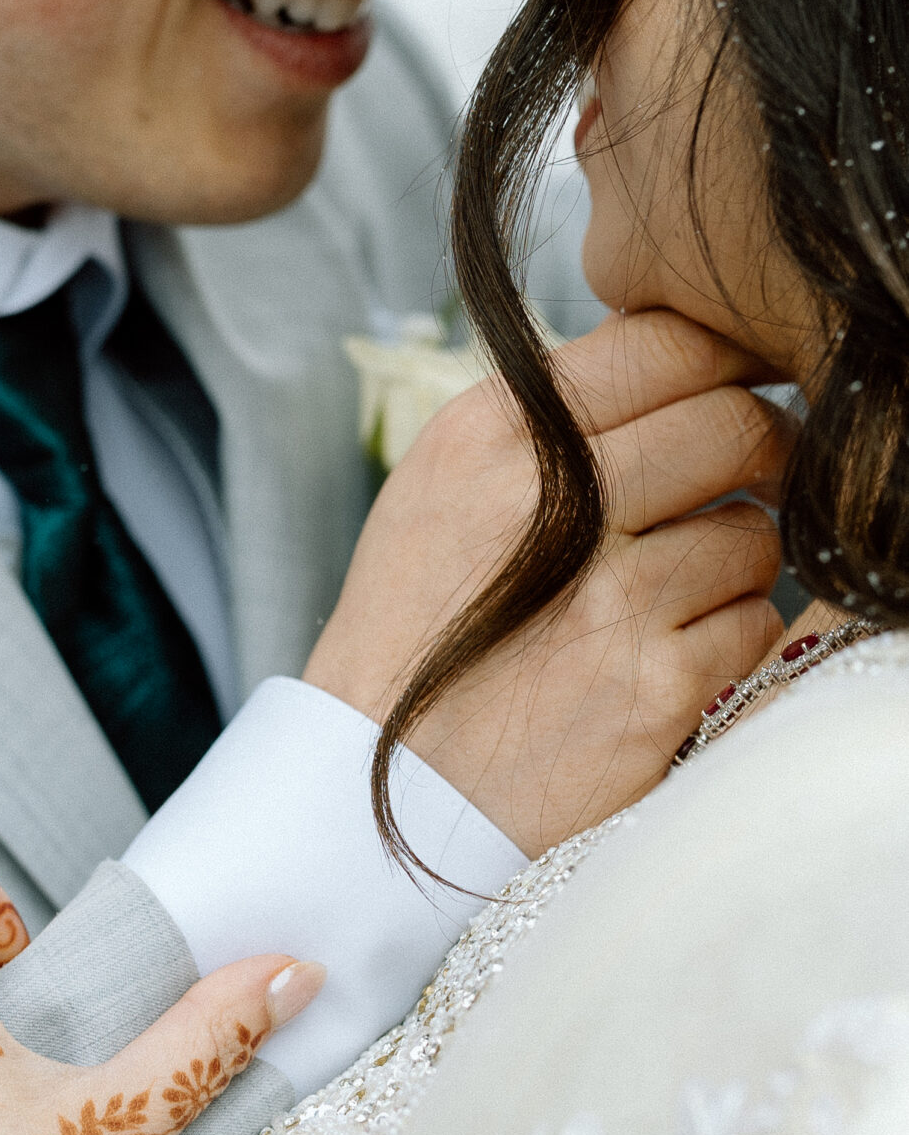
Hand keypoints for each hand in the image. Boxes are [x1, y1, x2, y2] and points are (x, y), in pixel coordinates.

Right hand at [306, 310, 793, 851]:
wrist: (374, 791)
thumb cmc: (413, 637)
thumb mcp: (440, 492)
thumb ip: (544, 421)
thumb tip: (677, 360)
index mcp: (495, 438)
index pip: (669, 343)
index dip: (727, 360)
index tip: (736, 387)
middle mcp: (557, 505)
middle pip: (734, 425)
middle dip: (759, 449)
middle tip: (751, 475)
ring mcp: (614, 603)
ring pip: (753, 534)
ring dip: (733, 560)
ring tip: (674, 593)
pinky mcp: (656, 691)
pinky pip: (751, 626)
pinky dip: (726, 641)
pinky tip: (666, 659)